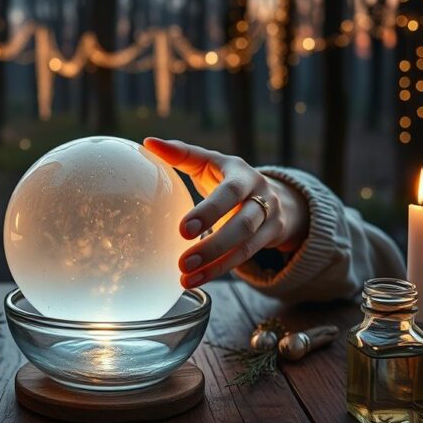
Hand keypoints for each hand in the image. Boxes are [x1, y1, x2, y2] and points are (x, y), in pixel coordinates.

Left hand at [143, 138, 308, 288]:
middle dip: (214, 245)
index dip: (209, 211)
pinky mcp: (272, 237)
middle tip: (183, 262)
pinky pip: (247, 257)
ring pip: (247, 245)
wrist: (273, 193)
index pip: (229, 192)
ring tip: (186, 277)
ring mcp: (270, 217)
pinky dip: (220, 269)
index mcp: (241, 173)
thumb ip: (181, 154)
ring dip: (216, 264)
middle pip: (243, 223)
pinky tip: (196, 279)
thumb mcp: (209, 162)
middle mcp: (262, 194)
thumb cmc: (228, 177)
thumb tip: (149, 143)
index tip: (183, 230)